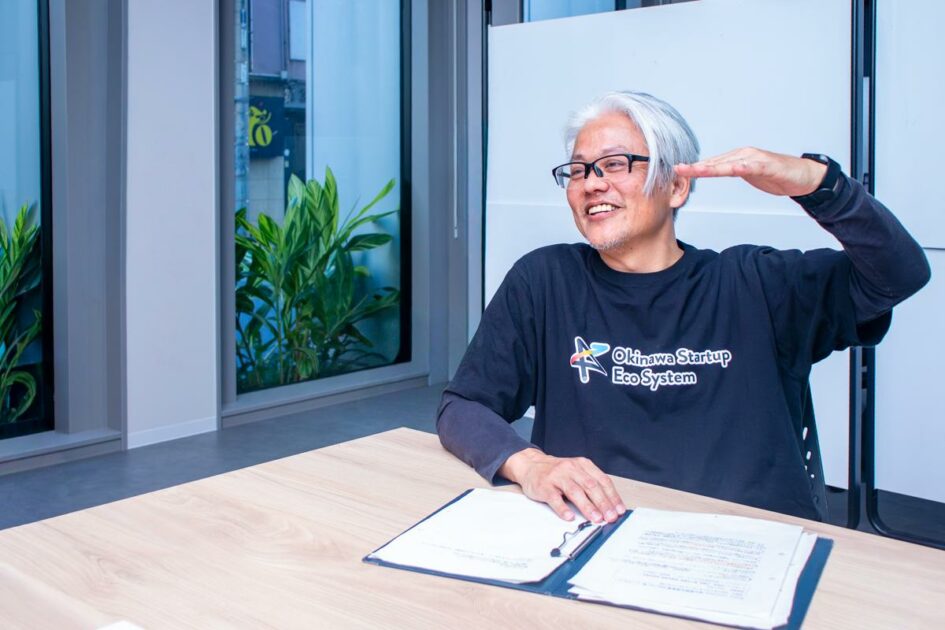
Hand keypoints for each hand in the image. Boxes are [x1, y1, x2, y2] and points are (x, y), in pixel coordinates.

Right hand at [499, 448, 625, 522]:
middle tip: (610, 517)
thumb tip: (609, 506)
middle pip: (590, 486)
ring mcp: (557, 477)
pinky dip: (562, 508)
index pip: (602, 480)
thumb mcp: (577, 472)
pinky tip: (569, 517)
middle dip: (603, 503)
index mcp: (583, 465)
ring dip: (587, 506)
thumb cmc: (558, 472)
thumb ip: (591, 485)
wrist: (531, 465)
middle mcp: (571, 468)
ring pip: (575, 491)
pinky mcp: (544, 486)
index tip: (619, 510)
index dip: (612, 496)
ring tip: (596, 518)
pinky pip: (554, 498)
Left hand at [674, 147, 826, 196]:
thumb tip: (713, 171)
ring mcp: (757, 159)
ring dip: (713, 167)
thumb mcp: (748, 174)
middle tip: (678, 169)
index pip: (713, 164)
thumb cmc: (775, 175)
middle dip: (697, 167)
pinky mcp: (769, 166)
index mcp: (738, 158)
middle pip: (717, 162)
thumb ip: (732, 172)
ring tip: (697, 170)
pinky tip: (734, 169)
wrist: (802, 176)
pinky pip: (754, 167)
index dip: (695, 167)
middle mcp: (745, 155)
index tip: (677, 170)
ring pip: (730, 164)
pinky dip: (744, 167)